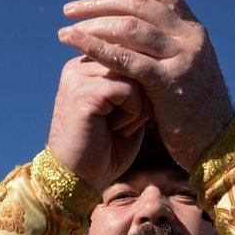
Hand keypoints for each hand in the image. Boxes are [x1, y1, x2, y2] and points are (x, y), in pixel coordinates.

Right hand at [46, 56, 151, 191]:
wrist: (78, 181)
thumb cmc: (106, 149)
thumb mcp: (124, 109)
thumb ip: (135, 82)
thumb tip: (157, 61)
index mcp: (86, 66)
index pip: (131, 53)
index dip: (143, 84)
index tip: (130, 114)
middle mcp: (78, 66)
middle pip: (135, 61)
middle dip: (143, 95)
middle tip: (128, 123)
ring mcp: (77, 77)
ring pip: (135, 73)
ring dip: (139, 106)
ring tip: (121, 127)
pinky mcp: (82, 92)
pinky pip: (128, 89)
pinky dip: (133, 113)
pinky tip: (116, 129)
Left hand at [58, 0, 234, 170]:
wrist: (218, 143)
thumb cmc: (196, 109)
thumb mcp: (187, 67)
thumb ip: (166, 46)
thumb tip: (132, 29)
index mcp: (194, 30)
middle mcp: (190, 37)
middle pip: (139, 5)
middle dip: (99, 3)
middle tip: (70, 9)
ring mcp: (182, 58)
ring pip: (129, 28)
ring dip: (92, 25)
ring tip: (66, 31)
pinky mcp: (169, 83)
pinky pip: (126, 59)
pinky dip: (97, 48)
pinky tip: (76, 44)